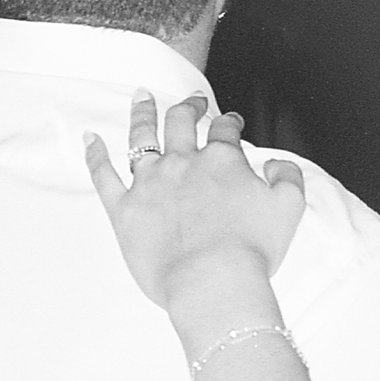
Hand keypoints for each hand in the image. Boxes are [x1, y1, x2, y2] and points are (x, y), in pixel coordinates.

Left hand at [84, 93, 306, 317]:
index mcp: (222, 160)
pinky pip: (103, 175)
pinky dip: (95, 154)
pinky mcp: (124, 209)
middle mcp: (183, 163)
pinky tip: (90, 138)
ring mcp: (150, 183)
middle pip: (181, 121)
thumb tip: (275, 163)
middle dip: (188, 107)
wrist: (212, 283)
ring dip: (142, 113)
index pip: (224, 130)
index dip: (229, 122)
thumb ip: (288, 177)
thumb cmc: (252, 251)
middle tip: (193, 101)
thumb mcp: (289, 208)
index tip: (230, 121)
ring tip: (141, 97)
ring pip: (141, 136)